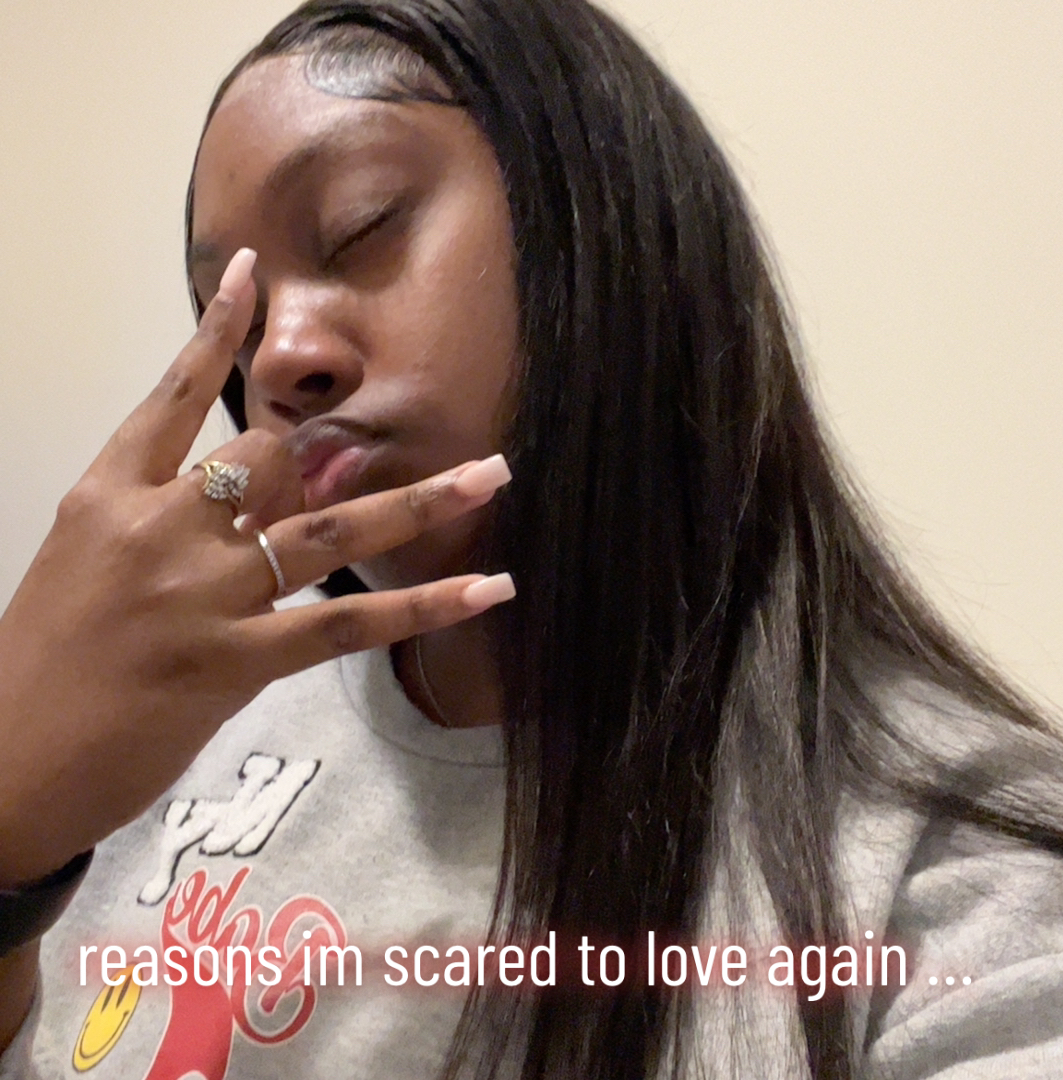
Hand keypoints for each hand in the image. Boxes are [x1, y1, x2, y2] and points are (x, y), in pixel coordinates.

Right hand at [0, 249, 513, 885]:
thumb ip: (165, 524)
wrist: (1, 764)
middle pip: (268, 457)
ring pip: (329, 530)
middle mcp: (157, 529)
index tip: (255, 274)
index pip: (172, 395)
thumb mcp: (87, 568)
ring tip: (491, 477)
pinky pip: (346, 624)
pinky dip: (421, 607)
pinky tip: (484, 591)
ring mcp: (199, 593)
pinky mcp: (233, 661)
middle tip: (358, 481)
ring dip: (419, 501)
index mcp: (106, 495)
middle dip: (319, 467)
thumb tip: (253, 503)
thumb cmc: (43, 664)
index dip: (216, 333)